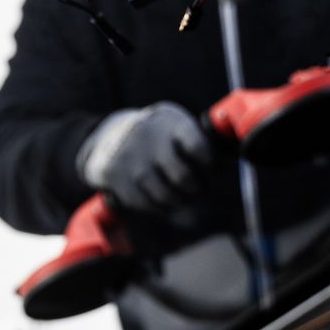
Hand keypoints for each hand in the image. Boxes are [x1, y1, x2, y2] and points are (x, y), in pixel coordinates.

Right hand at [76, 102, 211, 214]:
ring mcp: (127, 157)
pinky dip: (160, 208)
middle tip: (200, 190)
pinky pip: (146, 205)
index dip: (212, 167)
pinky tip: (162, 199)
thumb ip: (202, 149)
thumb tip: (220, 178)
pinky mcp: (112, 175)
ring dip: (180, 202)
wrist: (109, 135)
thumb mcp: (179, 129)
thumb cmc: (160, 137)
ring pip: (166, 197)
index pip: (198, 148)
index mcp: (169, 121)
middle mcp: (146, 136)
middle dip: (198, 190)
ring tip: (183, 196)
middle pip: (183, 179)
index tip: (215, 172)